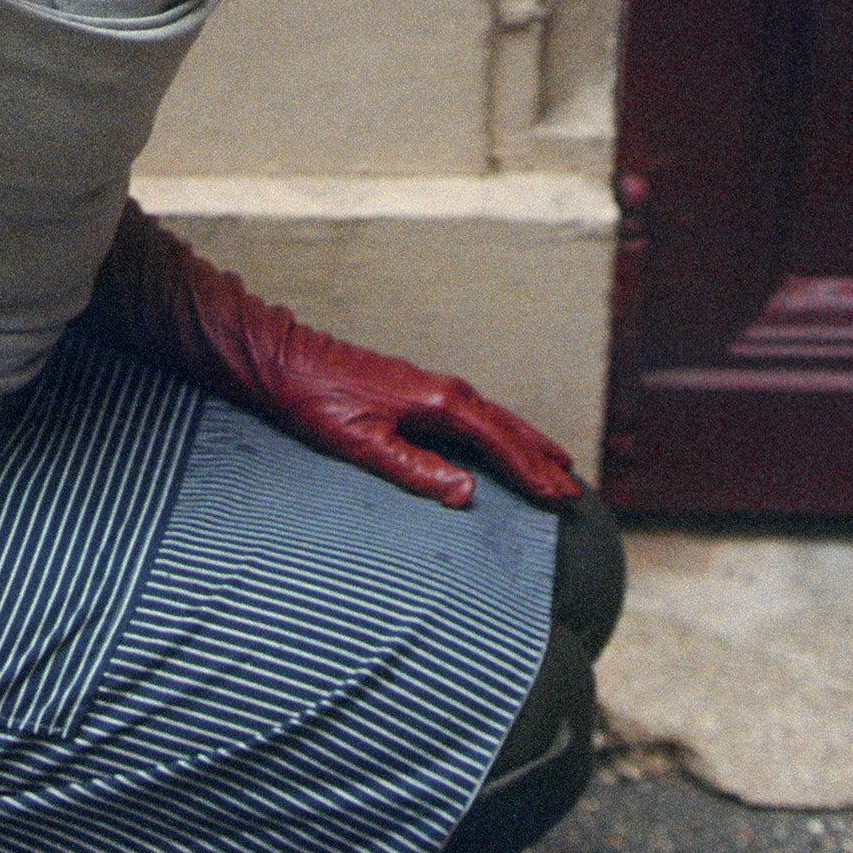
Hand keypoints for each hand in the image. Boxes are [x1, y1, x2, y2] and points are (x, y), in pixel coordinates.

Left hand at [84, 202, 579, 509]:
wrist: (277, 355)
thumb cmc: (311, 397)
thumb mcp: (359, 441)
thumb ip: (413, 468)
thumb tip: (468, 494)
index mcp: (437, 402)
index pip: (500, 441)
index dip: (532, 471)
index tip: (562, 497)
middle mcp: (443, 389)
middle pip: (508, 427)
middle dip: (542, 458)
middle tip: (575, 491)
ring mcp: (430, 386)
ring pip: (494, 418)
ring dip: (526, 443)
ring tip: (554, 466)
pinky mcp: (414, 389)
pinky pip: (474, 414)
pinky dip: (499, 432)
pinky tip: (496, 443)